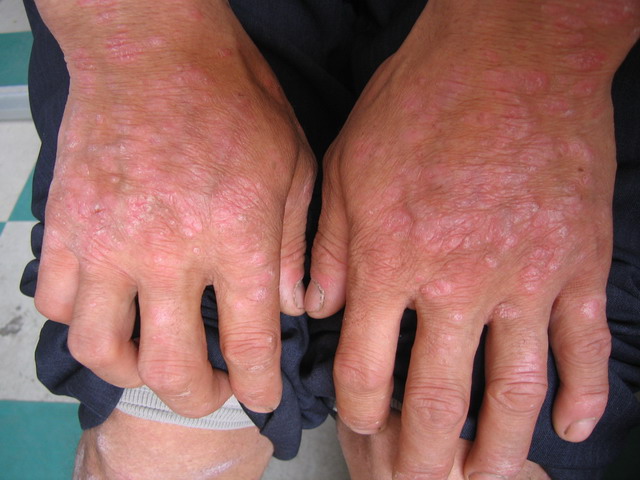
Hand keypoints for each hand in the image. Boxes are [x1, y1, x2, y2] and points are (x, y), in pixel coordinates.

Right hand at [33, 0, 314, 415]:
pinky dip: (82, 320)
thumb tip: (292, 306)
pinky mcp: (65, 224)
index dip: (259, 385)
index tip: (261, 396)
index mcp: (237, 236)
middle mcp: (169, 251)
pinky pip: (57, 301)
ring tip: (156, 360)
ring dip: (132, 371)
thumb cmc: (231, 95)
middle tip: (215, 387)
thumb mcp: (292, 165)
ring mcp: (107, 241)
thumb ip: (295, 245)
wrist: (153, 43)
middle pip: (173, 368)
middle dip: (200, 396)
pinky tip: (110, 308)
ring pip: (101, 349)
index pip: (251, 344)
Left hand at [307, 0, 637, 476]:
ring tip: (487, 478)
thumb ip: (329, 248)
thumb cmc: (419, 103)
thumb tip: (317, 312)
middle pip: (437, 396)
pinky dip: (582, 394)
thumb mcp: (347, 167)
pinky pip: (584, 343)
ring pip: (514, 388)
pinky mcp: (580, 259)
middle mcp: (457, 281)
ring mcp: (527, 275)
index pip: (367, 369)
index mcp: (391, 260)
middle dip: (423, 454)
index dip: (361, 412)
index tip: (363, 428)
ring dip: (500, 446)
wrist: (510, 52)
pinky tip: (571, 427)